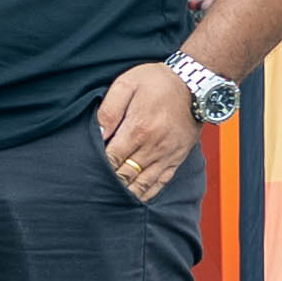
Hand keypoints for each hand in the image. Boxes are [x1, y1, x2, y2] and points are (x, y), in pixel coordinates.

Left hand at [97, 58, 200, 200]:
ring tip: (109, 199)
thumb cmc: (157, 81)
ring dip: (126, 192)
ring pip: (143, 183)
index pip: (112, 158)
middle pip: (125, 174)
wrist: (195, 84)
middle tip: (93, 187)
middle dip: (109, 182)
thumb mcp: (127, 85)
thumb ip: (109, 110)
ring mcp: (167, 155)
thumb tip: (98, 134)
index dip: (98, 167)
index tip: (86, 170)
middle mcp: (154, 147)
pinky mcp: (177, 158)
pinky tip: (135, 198)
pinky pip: (162, 182)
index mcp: (138, 129)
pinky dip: (147, 193)